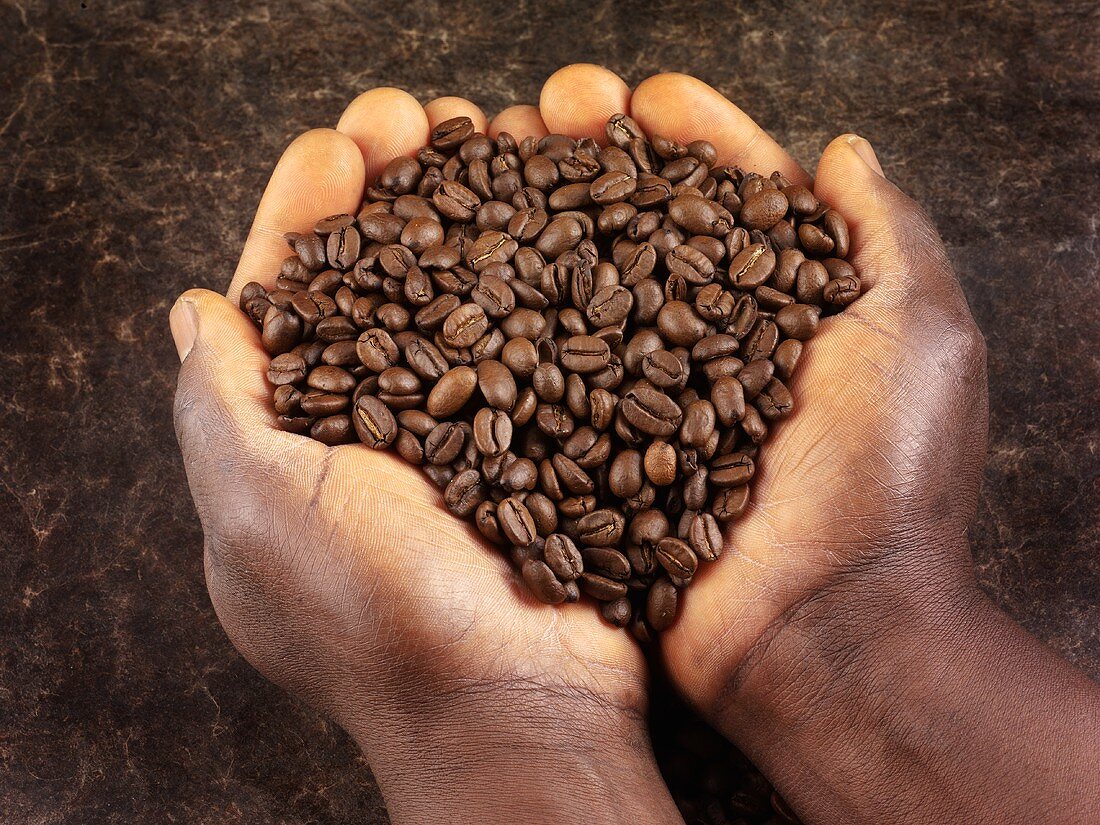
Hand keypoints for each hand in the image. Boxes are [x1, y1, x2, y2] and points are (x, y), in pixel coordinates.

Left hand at [171, 88, 682, 823]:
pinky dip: (541, 282)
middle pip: (380, 285)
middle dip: (394, 195)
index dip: (306, 214)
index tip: (341, 146)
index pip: (289, 300)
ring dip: (472, 221)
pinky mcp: (541, 447)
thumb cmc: (380, 618)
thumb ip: (218, 407)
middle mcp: (376, 435)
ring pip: (461, 303)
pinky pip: (535, 347)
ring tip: (498, 144)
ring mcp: (465, 439)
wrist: (516, 705)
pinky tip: (562, 225)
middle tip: (427, 118)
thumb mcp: (258, 512)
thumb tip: (192, 312)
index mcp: (292, 444)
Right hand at [527, 66, 1097, 823]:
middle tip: (546, 112)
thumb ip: (887, 235)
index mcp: (786, 308)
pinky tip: (466, 275)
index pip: (730, 195)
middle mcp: (707, 346)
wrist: (817, 631)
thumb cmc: (881, 484)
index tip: (645, 96)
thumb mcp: (921, 337)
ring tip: (493, 167)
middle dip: (592, 162)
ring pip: (580, 292)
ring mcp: (644, 400)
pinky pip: (542, 379)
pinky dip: (503, 325)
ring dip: (536, 224)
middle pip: (641, 230)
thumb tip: (842, 151)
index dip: (691, 136)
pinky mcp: (593, 454)